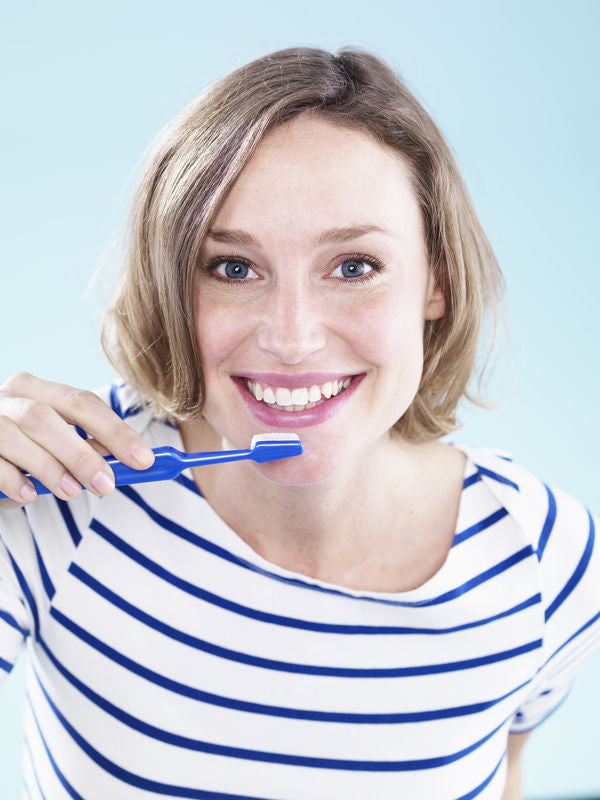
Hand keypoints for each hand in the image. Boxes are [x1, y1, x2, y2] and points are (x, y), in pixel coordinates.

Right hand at [0, 372, 154, 508]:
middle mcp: (8, 397)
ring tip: (72, 492)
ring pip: (18, 434)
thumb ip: (86, 448)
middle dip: (82, 453)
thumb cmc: (21, 455)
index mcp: (36, 389)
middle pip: (47, 416)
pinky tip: (30, 495)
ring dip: (50, 467)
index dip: (115, 430)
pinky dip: (14, 479)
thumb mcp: (55, 448)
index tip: (143, 459)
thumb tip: (128, 459)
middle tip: (107, 484)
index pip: (82, 402)